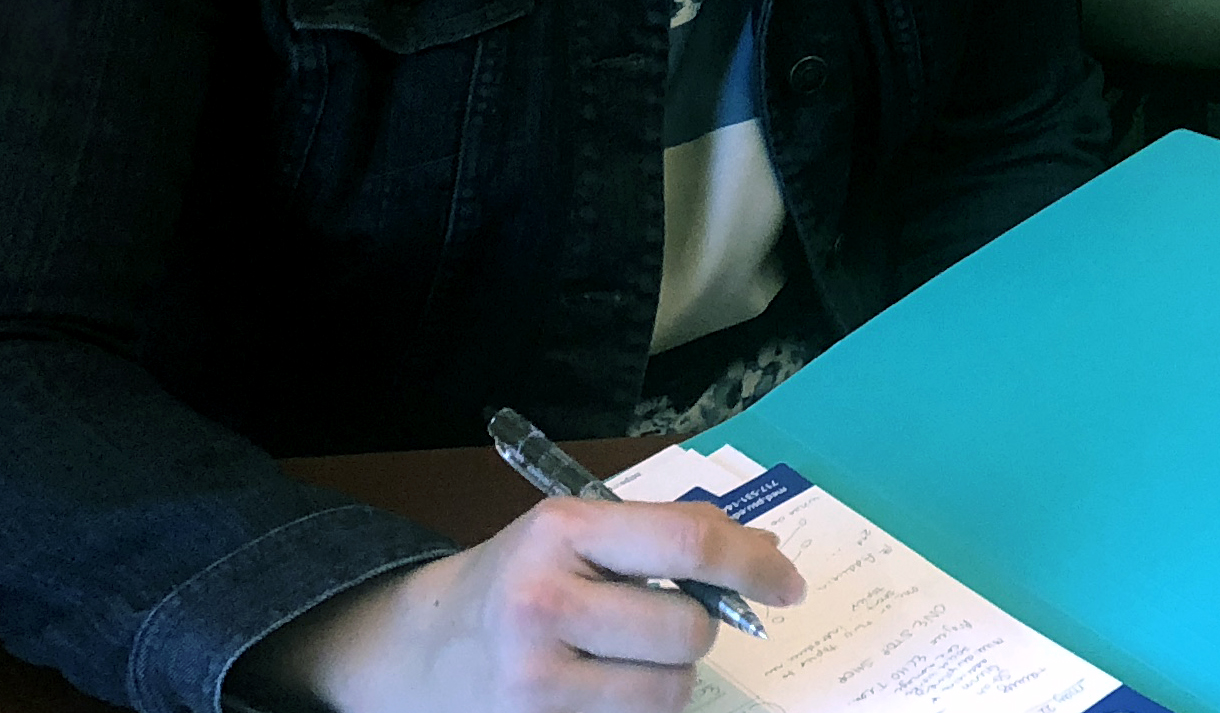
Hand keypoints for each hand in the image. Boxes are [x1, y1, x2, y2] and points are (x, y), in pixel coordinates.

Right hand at [238, 496, 805, 711]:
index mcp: (563, 531)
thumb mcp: (584, 531)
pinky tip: (603, 690)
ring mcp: (532, 681)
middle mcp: (543, 603)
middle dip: (697, 630)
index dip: (753, 566)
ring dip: (669, 679)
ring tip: (625, 659)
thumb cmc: (526, 576)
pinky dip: (639, 711)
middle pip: (686, 632)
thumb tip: (767, 555)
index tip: (788, 583)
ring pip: (669, 693)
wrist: (426, 648)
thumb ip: (670, 536)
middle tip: (665, 623)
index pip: (687, 544)